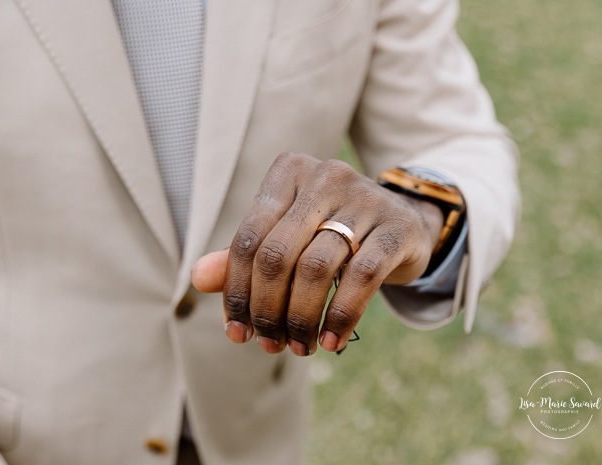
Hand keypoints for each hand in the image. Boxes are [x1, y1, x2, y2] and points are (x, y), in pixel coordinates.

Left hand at [191, 152, 442, 355]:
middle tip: (269, 344)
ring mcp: (363, 198)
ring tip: (300, 347)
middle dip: (266, 310)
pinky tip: (332, 341)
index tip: (237, 332)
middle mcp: (324, 176)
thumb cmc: (332, 231)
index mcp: (288, 173)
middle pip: (276, 255)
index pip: (248, 239)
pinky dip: (341, 317)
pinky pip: (361, 277)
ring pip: (315, 269)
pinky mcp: (395, 227)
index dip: (236, 292)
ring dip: (301, 319)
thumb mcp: (288, 236)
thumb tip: (198, 278)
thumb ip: (247, 255)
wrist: (403, 222)